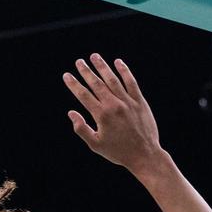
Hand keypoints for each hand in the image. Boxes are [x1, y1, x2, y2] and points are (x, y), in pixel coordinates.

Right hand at [63, 55, 165, 175]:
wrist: (144, 154)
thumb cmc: (118, 152)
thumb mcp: (95, 145)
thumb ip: (81, 129)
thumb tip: (71, 113)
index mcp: (101, 116)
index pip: (84, 95)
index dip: (74, 84)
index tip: (67, 75)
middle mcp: (114, 105)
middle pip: (97, 84)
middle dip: (86, 71)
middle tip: (78, 61)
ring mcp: (128, 102)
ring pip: (113, 80)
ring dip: (102, 67)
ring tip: (94, 56)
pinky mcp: (139, 101)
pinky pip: (131, 82)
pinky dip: (124, 71)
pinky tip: (118, 62)